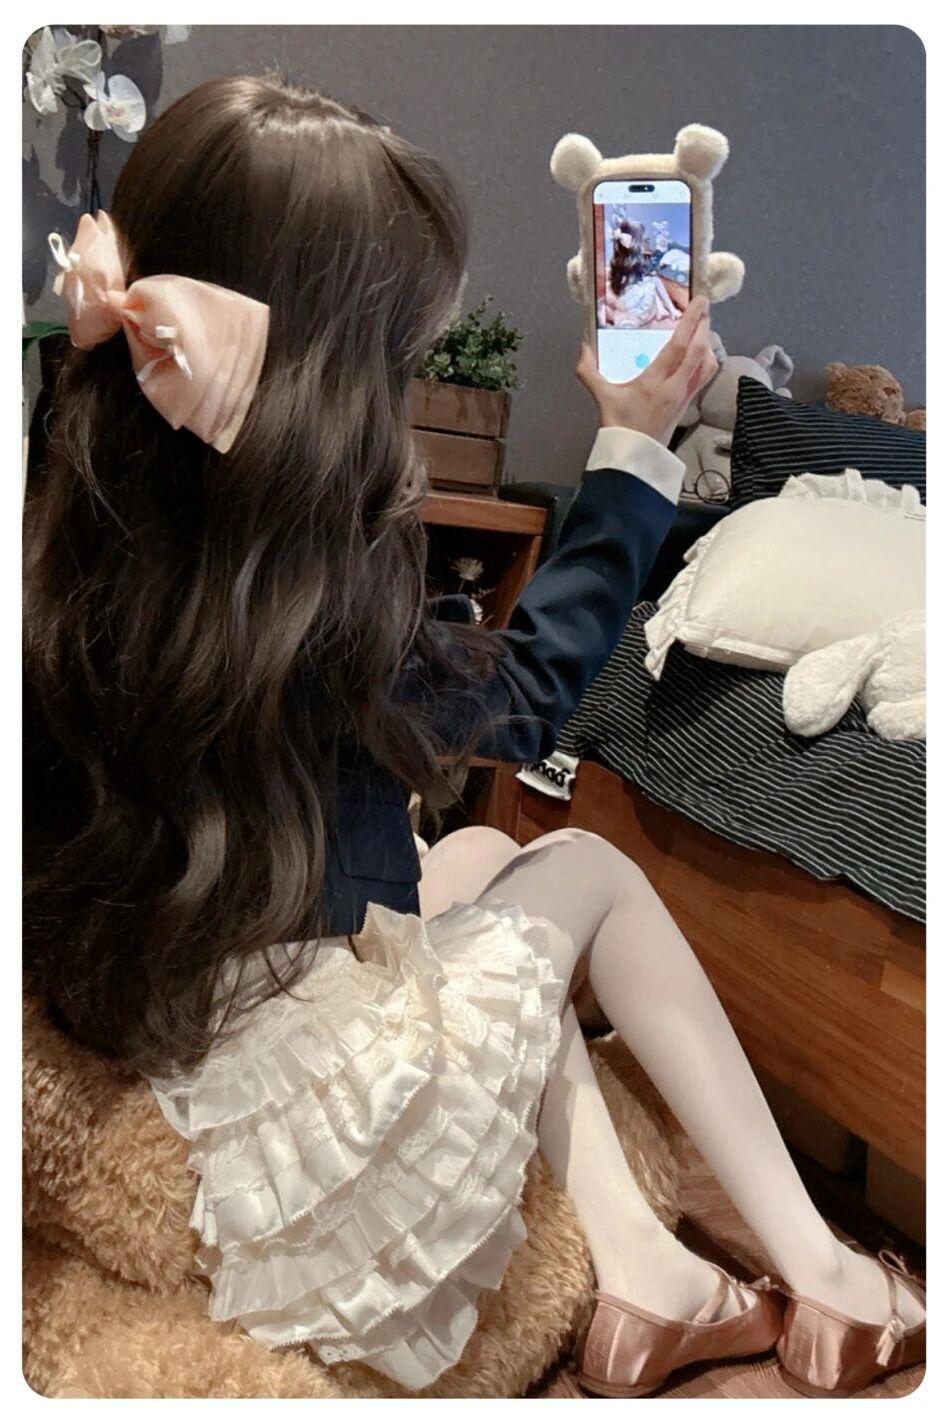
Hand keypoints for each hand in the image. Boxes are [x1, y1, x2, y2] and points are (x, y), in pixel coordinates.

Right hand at [576, 295, 716, 446]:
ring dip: (709, 341)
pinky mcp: (688, 402)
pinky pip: (704, 376)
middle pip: (700, 350)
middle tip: (704, 305)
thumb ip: (589, 371)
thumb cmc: (620, 427)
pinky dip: (707, 359)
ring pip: (707, 363)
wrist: (635, 457)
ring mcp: (685, 395)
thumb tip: (583, 347)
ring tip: (704, 325)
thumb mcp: (602, 397)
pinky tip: (702, 352)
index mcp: (654, 382)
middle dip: (705, 325)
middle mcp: (675, 387)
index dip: (691, 321)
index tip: (700, 301)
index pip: (679, 346)